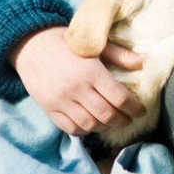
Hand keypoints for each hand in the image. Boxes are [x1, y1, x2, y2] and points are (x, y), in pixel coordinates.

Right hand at [10, 26, 145, 136]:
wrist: (32, 45)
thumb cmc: (68, 43)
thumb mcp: (95, 44)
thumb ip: (119, 54)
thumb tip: (141, 63)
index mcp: (91, 71)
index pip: (119, 97)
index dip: (134, 107)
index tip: (141, 110)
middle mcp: (76, 88)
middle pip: (106, 114)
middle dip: (122, 120)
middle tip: (129, 119)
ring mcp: (61, 101)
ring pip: (89, 124)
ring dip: (104, 127)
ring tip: (112, 122)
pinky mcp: (49, 109)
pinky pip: (70, 128)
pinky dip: (85, 130)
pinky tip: (92, 124)